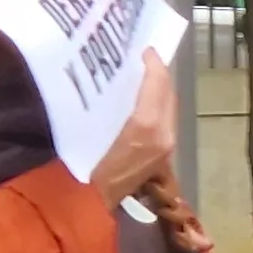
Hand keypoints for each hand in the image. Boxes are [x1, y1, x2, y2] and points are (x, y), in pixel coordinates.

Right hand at [92, 56, 177, 201]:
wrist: (89, 202)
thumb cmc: (83, 163)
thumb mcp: (91, 125)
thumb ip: (110, 100)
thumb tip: (116, 76)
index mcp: (147, 126)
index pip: (158, 84)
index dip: (154, 64)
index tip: (145, 49)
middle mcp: (164, 135)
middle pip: (169, 95)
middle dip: (160, 75)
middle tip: (145, 60)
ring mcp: (166, 148)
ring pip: (169, 108)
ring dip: (160, 90)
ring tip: (144, 76)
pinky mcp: (162, 157)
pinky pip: (165, 121)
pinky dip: (158, 105)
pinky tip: (143, 101)